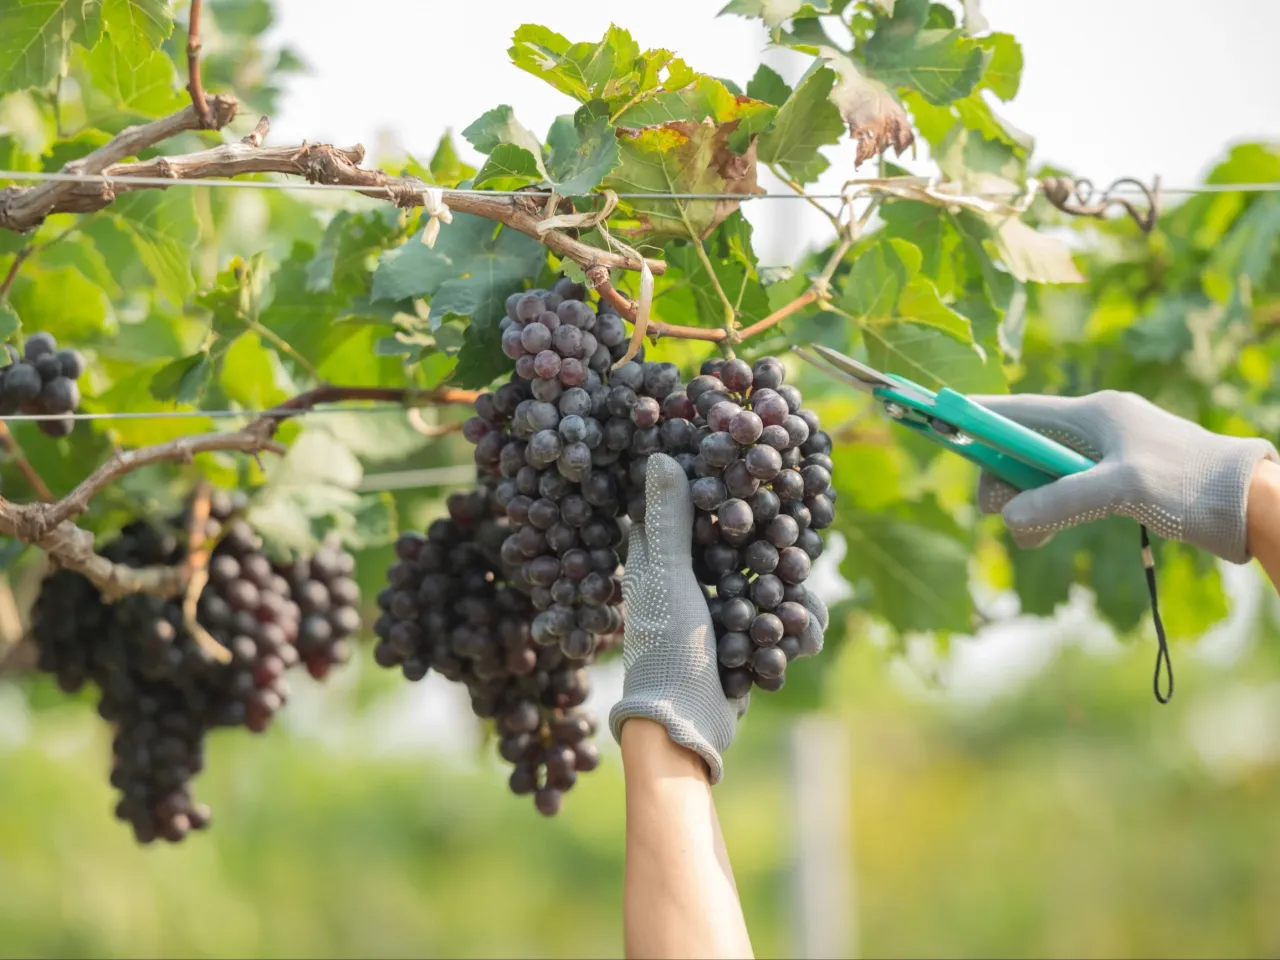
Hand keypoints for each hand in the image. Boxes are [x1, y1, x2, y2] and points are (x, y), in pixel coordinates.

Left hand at [609, 454, 826, 782]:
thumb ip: (670, 518)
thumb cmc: (667, 648)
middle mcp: (684, 583)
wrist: (685, 725)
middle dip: (773, 548)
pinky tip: (802, 639)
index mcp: (656, 562)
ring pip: (765, 584)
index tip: (752, 471)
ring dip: (788, 597)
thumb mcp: (668, 575)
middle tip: (796, 543)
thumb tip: (662, 455)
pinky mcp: (741, 642)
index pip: (690, 510)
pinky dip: (791, 629)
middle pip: (739, 545)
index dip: (718, 489)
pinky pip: (775, 621)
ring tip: (799, 614)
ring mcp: (715, 613)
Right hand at [973, 390, 1278, 563]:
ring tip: (1033, 536)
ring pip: (1038, 477)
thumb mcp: (1118, 490)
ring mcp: (1102, 456)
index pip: (1018, 409)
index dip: (977, 418)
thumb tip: (1006, 518)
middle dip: (1004, 481)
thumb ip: (1058, 501)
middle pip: (1021, 449)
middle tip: (1002, 513)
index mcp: (1092, 414)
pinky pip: (1061, 494)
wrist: (1246, 504)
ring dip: (1026, 506)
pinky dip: (1046, 514)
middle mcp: (1093, 429)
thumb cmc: (1188, 484)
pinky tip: (1046, 534)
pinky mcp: (1114, 483)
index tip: (941, 422)